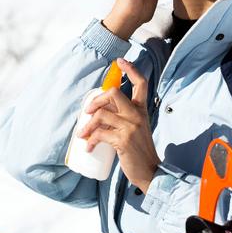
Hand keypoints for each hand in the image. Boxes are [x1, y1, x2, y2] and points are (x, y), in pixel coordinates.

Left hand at [77, 58, 160, 192]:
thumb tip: (97, 113)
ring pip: (101, 114)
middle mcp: (137, 115)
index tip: (120, 62)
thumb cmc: (138, 150)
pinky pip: (100, 133)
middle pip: (113, 93)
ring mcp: (131, 126)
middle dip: (96, 100)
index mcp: (142, 110)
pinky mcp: (123, 140)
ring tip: (82, 135)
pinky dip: (90, 140)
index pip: (141, 83)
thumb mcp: (134, 128)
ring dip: (87, 125)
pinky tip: (88, 147)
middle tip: (87, 112)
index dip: (131, 69)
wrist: (149, 170)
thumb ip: (121, 117)